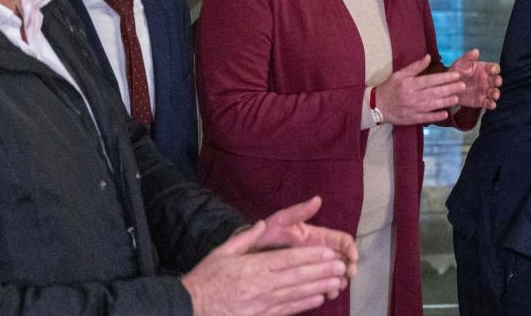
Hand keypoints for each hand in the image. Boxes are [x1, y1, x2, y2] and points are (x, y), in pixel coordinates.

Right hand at [182, 221, 348, 315]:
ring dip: (318, 287)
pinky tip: (318, 298)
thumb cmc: (206, 278)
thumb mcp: (222, 252)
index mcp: (252, 267)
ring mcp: (261, 303)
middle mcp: (260, 285)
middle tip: (341, 266)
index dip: (311, 257)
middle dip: (322, 271)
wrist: (189, 307)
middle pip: (297, 277)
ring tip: (337, 281)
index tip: (330, 252)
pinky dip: (303, 304)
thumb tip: (263, 224)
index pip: (288, 260)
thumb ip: (246, 238)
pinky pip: (286, 310)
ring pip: (295, 294)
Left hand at [255, 197, 357, 286]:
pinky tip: (326, 295)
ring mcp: (314, 266)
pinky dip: (327, 290)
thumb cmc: (266, 235)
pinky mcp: (306, 279)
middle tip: (346, 277)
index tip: (353, 258)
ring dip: (339, 280)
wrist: (249, 253)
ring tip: (336, 289)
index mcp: (319, 237)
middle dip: (348, 268)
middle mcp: (320, 251)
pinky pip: (322, 285)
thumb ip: (298, 212)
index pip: (343, 240)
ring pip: (334, 274)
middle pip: (343, 259)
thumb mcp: (280, 222)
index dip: (351, 248)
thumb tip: (317, 199)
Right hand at [374, 54, 466, 125]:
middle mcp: (412, 96)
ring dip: (445, 102)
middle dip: (450, 89)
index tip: (456, 76)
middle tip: (463, 86)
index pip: (430, 80)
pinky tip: (445, 114)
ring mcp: (412, 108)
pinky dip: (435, 116)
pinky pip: (425, 118)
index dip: (444, 78)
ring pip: (432, 105)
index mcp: (410, 84)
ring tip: (457, 98)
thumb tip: (428, 57)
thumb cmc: (389, 87)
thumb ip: (415, 67)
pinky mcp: (411, 118)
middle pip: (434, 92)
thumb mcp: (400, 74)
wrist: (376, 106)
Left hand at [446, 48, 502, 109]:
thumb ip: (468, 57)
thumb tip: (476, 51)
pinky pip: (488, 103)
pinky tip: (491, 104)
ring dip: (496, 93)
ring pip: (494, 92)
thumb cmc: (456, 72)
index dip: (495, 69)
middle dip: (498, 81)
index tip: (492, 70)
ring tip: (494, 94)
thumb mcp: (461, 63)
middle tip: (496, 82)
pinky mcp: (481, 101)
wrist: (448, 87)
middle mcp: (487, 80)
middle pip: (497, 80)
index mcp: (484, 69)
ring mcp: (485, 91)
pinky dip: (491, 104)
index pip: (494, 68)